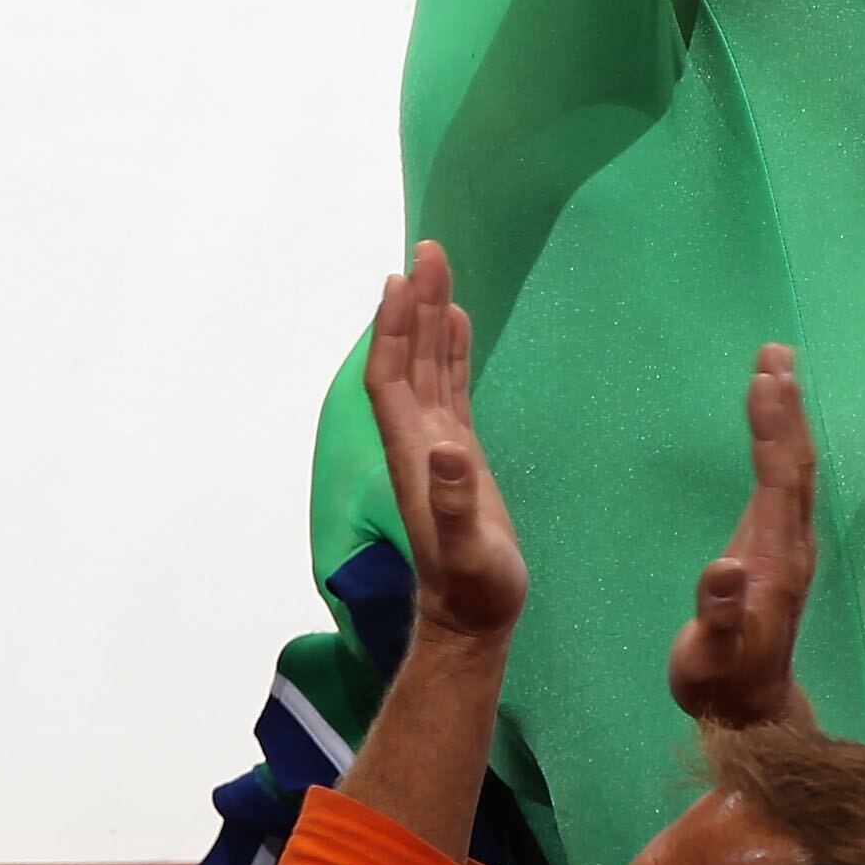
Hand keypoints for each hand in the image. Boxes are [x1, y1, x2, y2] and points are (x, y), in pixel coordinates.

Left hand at [365, 243, 525, 647]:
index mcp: (413, 452)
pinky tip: (456, 322)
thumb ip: (453, 502)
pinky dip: (450, 350)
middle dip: (414, 304)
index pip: (390, 377)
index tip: (401, 280)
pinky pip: (450, 387)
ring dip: (429, 318)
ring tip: (437, 267)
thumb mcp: (466, 549)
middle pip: (407, 358)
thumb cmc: (474, 585)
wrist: (472, 615)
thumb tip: (447, 452)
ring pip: (427, 366)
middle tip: (426, 249)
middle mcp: (419, 440)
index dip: (391, 330)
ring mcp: (438, 444)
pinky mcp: (459, 454)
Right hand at [668, 346, 817, 729]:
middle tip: (775, 352)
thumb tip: (724, 571)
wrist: (750, 710)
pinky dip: (781, 439)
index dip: (773, 429)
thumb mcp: (709, 658)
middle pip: (796, 463)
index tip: (764, 379)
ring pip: (796, 468)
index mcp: (775, 561)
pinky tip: (773, 420)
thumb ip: (718, 618)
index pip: (779, 481)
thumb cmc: (720, 683)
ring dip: (789, 415)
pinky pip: (786, 479)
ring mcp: (790, 545)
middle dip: (787, 406)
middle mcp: (791, 545)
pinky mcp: (779, 547)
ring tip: (777, 365)